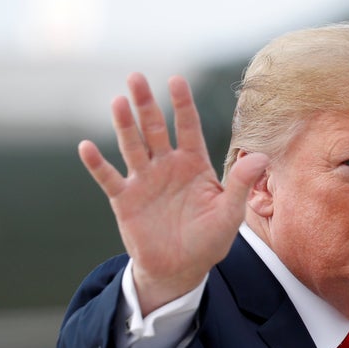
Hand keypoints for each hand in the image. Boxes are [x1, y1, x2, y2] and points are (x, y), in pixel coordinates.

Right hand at [78, 73, 268, 314]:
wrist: (181, 269)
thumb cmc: (209, 240)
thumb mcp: (229, 214)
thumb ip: (240, 184)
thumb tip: (261, 156)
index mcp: (193, 164)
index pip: (187, 127)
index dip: (182, 104)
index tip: (176, 81)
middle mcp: (167, 166)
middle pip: (154, 129)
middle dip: (145, 104)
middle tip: (136, 77)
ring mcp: (144, 181)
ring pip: (132, 146)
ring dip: (124, 125)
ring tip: (118, 102)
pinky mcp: (125, 200)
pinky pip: (109, 178)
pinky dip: (97, 164)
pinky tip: (87, 147)